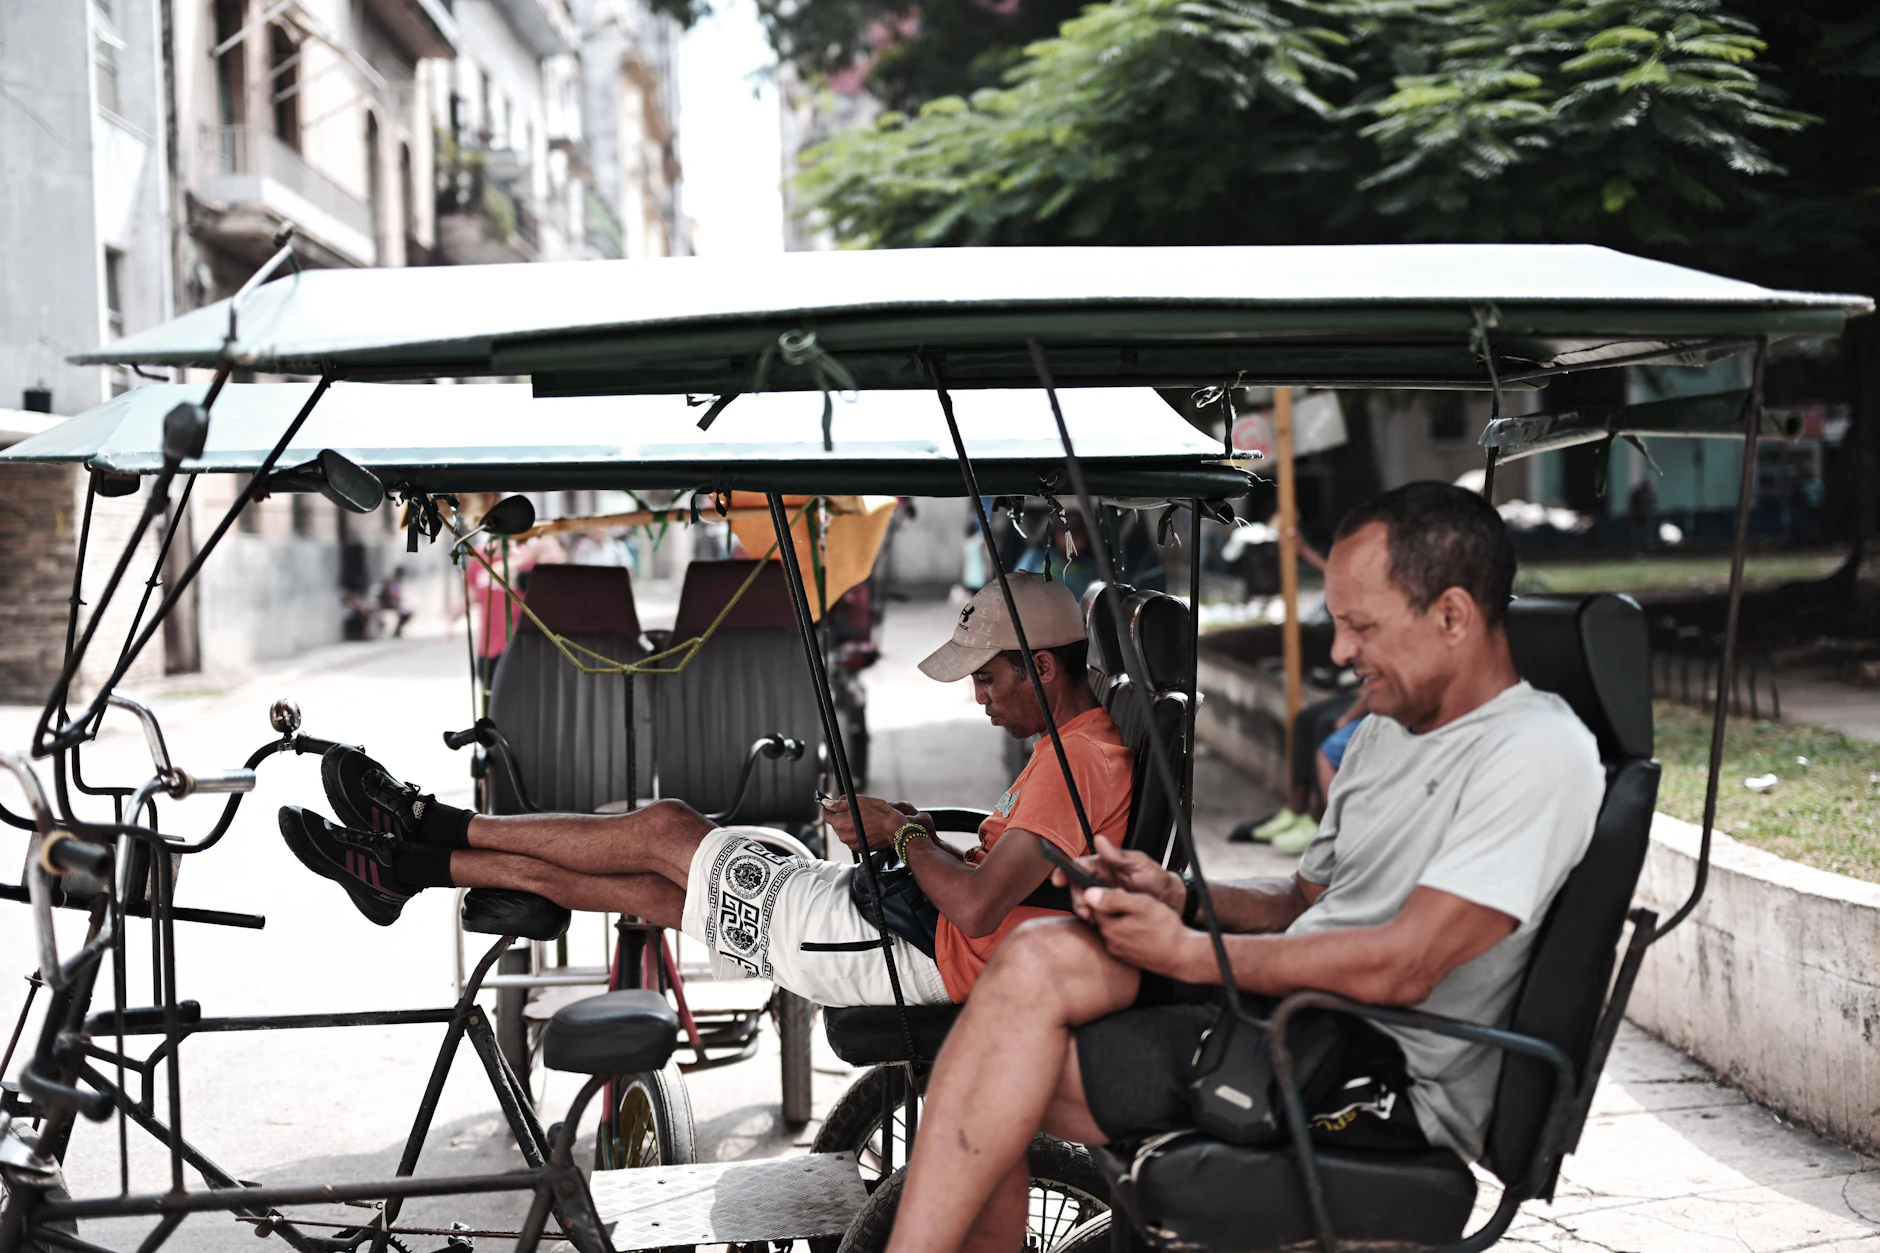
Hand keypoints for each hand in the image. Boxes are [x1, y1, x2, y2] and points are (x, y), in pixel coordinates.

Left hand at [821, 795, 925, 856]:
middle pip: (836, 823)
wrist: (895, 829)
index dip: (829, 808)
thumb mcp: (859, 802)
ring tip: (864, 818)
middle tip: (855, 810)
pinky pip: (853, 838)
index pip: (826, 815)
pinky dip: (857, 832)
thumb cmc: (880, 814)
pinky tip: (866, 827)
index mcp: (840, 823)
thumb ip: (840, 804)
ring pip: (844, 831)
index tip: (833, 805)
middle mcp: (843, 836)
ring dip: (850, 824)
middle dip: (842, 816)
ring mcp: (851, 843)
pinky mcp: (859, 848)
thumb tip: (828, 803)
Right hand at [1051, 835, 1183, 912]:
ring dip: (1085, 911)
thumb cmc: (1156, 879)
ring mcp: (1103, 898)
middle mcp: (1100, 881)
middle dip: (1076, 898)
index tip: (1058, 880)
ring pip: (1084, 904)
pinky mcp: (1108, 914)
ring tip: (1094, 918)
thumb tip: (1099, 839)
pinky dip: (1095, 922)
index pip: (1078, 866)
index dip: (1064, 871)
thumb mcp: (1140, 864)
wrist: (1171, 902)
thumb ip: (1118, 855)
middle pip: (1077, 888)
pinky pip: (1095, 918)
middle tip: (1084, 909)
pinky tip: (1102, 925)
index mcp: (1103, 866)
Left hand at [1075, 886, 1194, 976]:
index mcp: (1109, 928)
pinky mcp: (1129, 958)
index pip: (1095, 905)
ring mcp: (1119, 952)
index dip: (1109, 895)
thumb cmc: (1165, 928)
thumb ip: (1112, 899)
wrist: (1183, 955)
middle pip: (1104, 918)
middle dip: (1116, 908)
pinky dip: (1131, 933)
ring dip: (1124, 920)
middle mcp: (1110, 943)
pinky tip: (1146, 930)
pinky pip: (1124, 940)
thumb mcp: (1140, 905)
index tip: (1125, 893)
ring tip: (1144, 918)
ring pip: (1115, 929)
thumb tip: (1088, 893)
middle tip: (1137, 905)